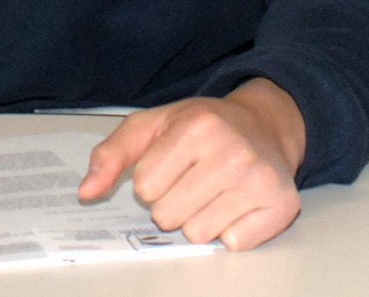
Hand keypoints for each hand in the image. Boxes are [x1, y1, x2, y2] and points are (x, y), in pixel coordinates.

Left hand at [78, 79, 304, 250]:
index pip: (145, 186)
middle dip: (173, 202)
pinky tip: (237, 203)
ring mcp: (259, 179)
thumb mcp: (153, 125)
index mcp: (196, 126)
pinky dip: (232, 230)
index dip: (152, 179)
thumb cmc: (204, 126)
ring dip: (201, 219)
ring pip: (198, 233)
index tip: (172, 163)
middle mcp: (232, 150)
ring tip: (215, 190)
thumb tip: (86, 192)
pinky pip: (233, 243)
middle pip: (168, 215)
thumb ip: (112, 154)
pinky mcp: (281, 203)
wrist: (265, 124)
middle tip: (194, 178)